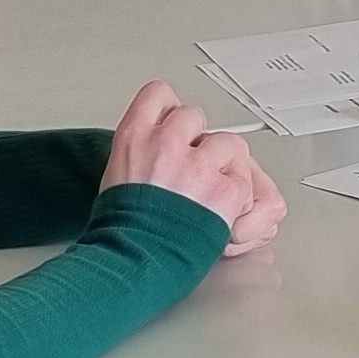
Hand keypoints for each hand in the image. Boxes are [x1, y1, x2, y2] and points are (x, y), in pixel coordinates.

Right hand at [102, 81, 285, 256]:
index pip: (157, 95)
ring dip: (224, 166)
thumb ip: (139, 157)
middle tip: (193, 168)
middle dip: (196, 141)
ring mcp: (197, 164)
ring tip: (211, 192)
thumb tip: (154, 158)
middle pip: (195, 116)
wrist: (130, 262)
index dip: (168, 109)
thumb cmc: (120, 231)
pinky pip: (243, 180)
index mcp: (133, 138)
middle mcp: (165, 143)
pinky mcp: (223, 189)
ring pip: (228, 143)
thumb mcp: (115, 180)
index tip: (171, 122)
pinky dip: (239, 197)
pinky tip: (222, 213)